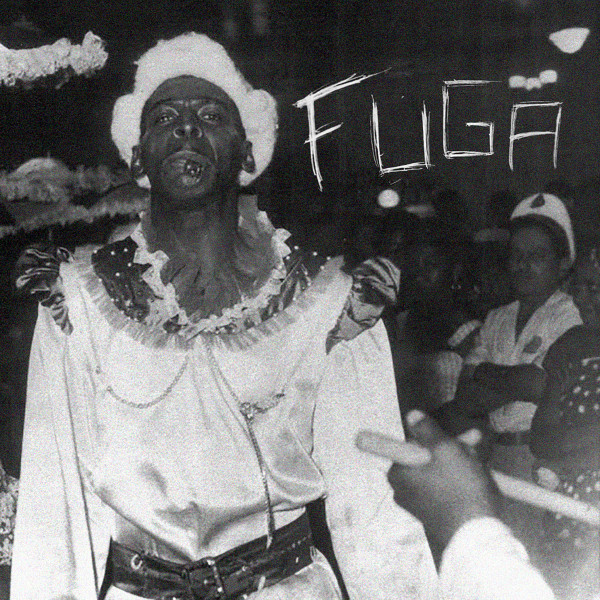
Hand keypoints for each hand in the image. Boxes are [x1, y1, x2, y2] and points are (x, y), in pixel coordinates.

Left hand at [358, 410, 499, 555]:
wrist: (476, 536)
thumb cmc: (459, 488)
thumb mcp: (445, 449)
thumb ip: (427, 429)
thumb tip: (411, 415)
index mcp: (398, 473)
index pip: (413, 444)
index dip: (436, 437)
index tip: (455, 437)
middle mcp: (402, 489)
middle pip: (427, 457)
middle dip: (453, 448)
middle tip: (475, 443)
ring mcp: (419, 504)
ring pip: (439, 472)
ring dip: (460, 462)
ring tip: (480, 462)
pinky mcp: (436, 515)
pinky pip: (445, 489)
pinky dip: (460, 480)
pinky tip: (477, 477)